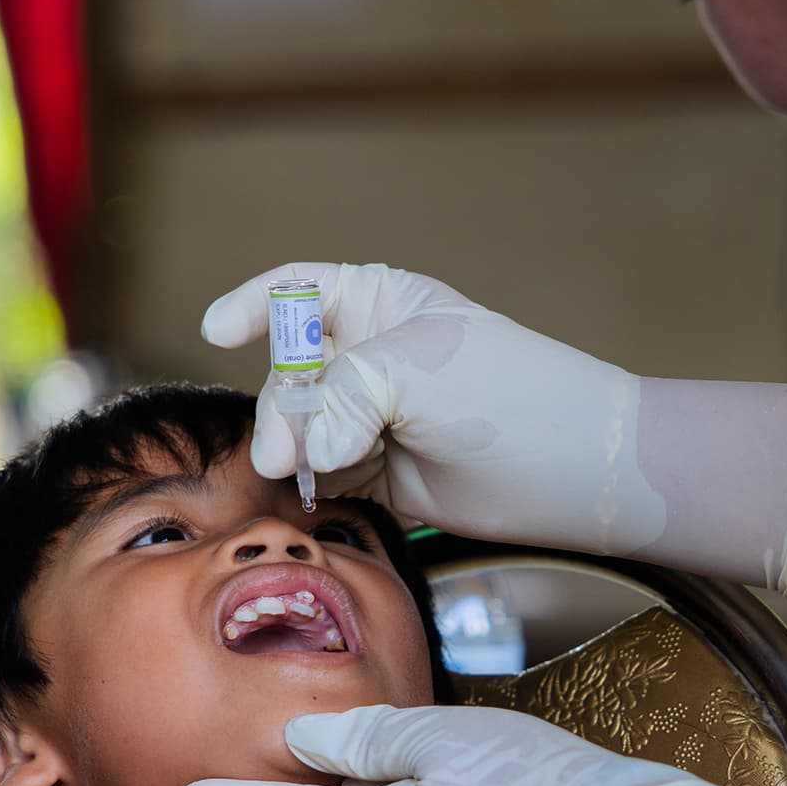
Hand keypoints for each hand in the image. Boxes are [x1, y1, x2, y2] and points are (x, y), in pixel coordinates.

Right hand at [201, 263, 651, 541]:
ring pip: (296, 429)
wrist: (570, 471)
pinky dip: (309, 486)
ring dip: (290, 452)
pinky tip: (314, 494)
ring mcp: (371, 416)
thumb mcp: (412, 368)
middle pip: (286, 372)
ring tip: (302, 476)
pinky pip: (319, 476)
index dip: (251, 306)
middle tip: (287, 455)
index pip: (296, 291)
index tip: (215, 332)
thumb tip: (295, 456)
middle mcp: (368, 355)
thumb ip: (337, 398)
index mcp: (379, 302)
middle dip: (280, 409)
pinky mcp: (377, 473)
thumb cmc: (506, 393)